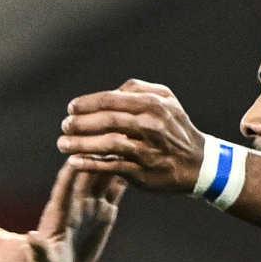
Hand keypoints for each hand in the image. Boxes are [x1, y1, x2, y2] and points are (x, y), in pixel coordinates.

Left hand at [26, 142, 125, 261]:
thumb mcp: (41, 259)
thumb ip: (38, 249)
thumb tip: (31, 239)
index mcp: (60, 213)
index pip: (64, 187)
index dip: (71, 172)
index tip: (80, 156)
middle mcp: (77, 204)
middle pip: (88, 175)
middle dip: (98, 157)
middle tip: (114, 138)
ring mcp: (92, 206)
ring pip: (105, 178)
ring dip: (115, 162)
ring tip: (132, 145)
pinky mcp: (104, 212)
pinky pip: (115, 191)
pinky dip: (125, 178)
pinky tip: (140, 165)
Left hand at [58, 79, 204, 195]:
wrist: (198, 163)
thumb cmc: (176, 127)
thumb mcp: (166, 100)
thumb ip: (139, 90)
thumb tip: (112, 91)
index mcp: (153, 104)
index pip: (112, 100)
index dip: (88, 103)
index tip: (71, 108)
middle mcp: (151, 125)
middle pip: (107, 121)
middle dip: (81, 123)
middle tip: (64, 126)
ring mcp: (147, 149)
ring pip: (107, 144)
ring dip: (80, 144)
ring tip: (62, 144)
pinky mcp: (142, 172)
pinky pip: (112, 167)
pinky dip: (91, 164)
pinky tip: (74, 163)